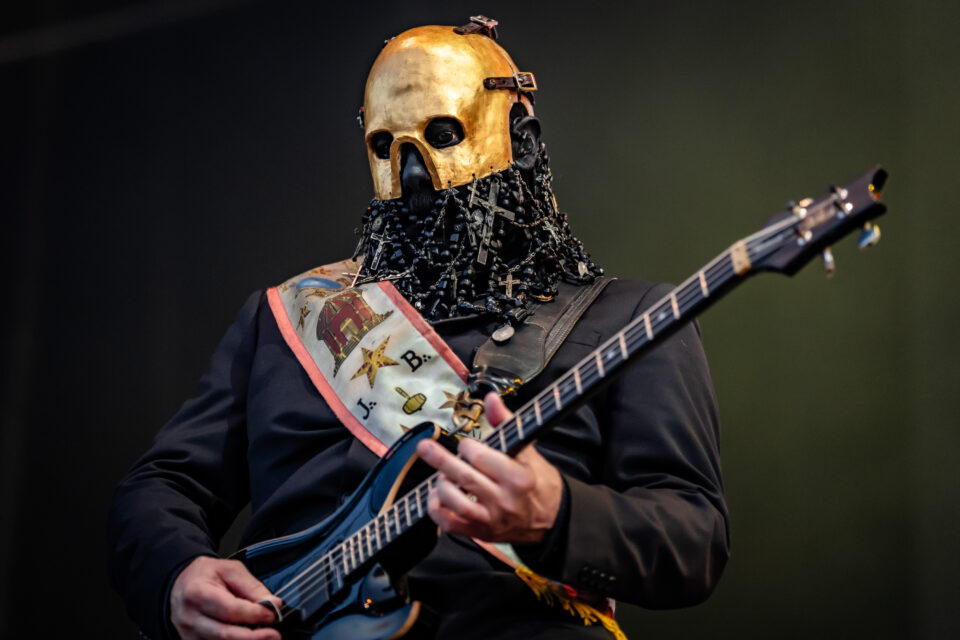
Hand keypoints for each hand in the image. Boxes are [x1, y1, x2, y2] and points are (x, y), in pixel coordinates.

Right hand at [169, 556, 281, 639]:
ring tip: (265, 636)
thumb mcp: (230, 570)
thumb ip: (252, 586)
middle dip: (254, 637)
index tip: (272, 614)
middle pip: (225, 634)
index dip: (254, 614)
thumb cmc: (205, 575)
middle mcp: (190, 617)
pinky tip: (248, 637)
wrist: (181, 584)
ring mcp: (189, 634)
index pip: (230, 610)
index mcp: (197, 593)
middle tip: (274, 634)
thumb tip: (272, 603)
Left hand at [415, 392, 563, 544]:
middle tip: (425, 448)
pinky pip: (451, 525)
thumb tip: (491, 399)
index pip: (481, 458)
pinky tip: (436, 498)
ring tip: (442, 477)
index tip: (467, 445)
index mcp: (517, 477)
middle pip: (464, 478)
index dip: (468, 447)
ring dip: (441, 486)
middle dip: (440, 460)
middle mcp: (504, 500)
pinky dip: (436, 511)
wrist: (552, 518)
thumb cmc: (537, 481)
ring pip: (455, 503)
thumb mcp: (527, 450)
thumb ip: (505, 424)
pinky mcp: (481, 532)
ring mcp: (491, 519)